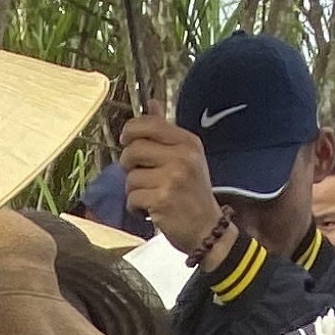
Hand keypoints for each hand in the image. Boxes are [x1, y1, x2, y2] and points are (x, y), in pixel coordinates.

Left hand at [117, 114, 226, 266]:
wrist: (208, 230)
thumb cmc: (193, 193)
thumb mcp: (187, 157)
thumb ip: (166, 131)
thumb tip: (151, 103)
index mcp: (188, 143)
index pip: (150, 124)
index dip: (130, 130)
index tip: (126, 140)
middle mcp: (182, 157)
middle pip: (133, 149)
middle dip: (128, 164)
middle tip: (138, 174)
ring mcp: (172, 179)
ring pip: (130, 177)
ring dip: (134, 190)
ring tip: (149, 195)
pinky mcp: (162, 200)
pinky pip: (132, 197)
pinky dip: (135, 207)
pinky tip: (149, 210)